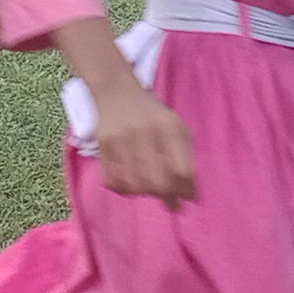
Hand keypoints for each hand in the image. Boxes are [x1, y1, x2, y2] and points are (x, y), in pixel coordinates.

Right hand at [94, 82, 197, 208]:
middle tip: (169, 202)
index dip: (187, 190)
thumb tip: (189, 195)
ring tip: (149, 189)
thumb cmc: (152, 113)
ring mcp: (122, 139)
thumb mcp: (175, 125)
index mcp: (170, 127)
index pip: (183, 170)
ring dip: (144, 194)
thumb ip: (185, 156)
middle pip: (159, 182)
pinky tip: (128, 185)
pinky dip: (121, 189)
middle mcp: (147, 133)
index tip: (188, 198)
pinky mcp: (103, 145)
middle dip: (167, 198)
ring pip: (135, 185)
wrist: (116, 90)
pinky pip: (112, 180)